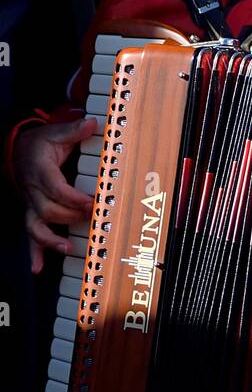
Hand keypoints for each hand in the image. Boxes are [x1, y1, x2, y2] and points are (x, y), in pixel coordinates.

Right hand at [12, 116, 97, 274]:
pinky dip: (33, 253)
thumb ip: (73, 131)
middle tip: (93, 218)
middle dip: (71, 217)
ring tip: (68, 248)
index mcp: (40, 171)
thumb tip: (92, 124)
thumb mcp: (55, 133)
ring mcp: (31, 204)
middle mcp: (33, 191)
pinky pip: (30, 235)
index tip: (92, 203)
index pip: (56, 189)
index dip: (74, 198)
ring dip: (50, 240)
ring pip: (36, 225)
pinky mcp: (32, 213)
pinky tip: (37, 267)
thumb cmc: (39, 144)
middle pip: (49, 210)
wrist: (17, 151)